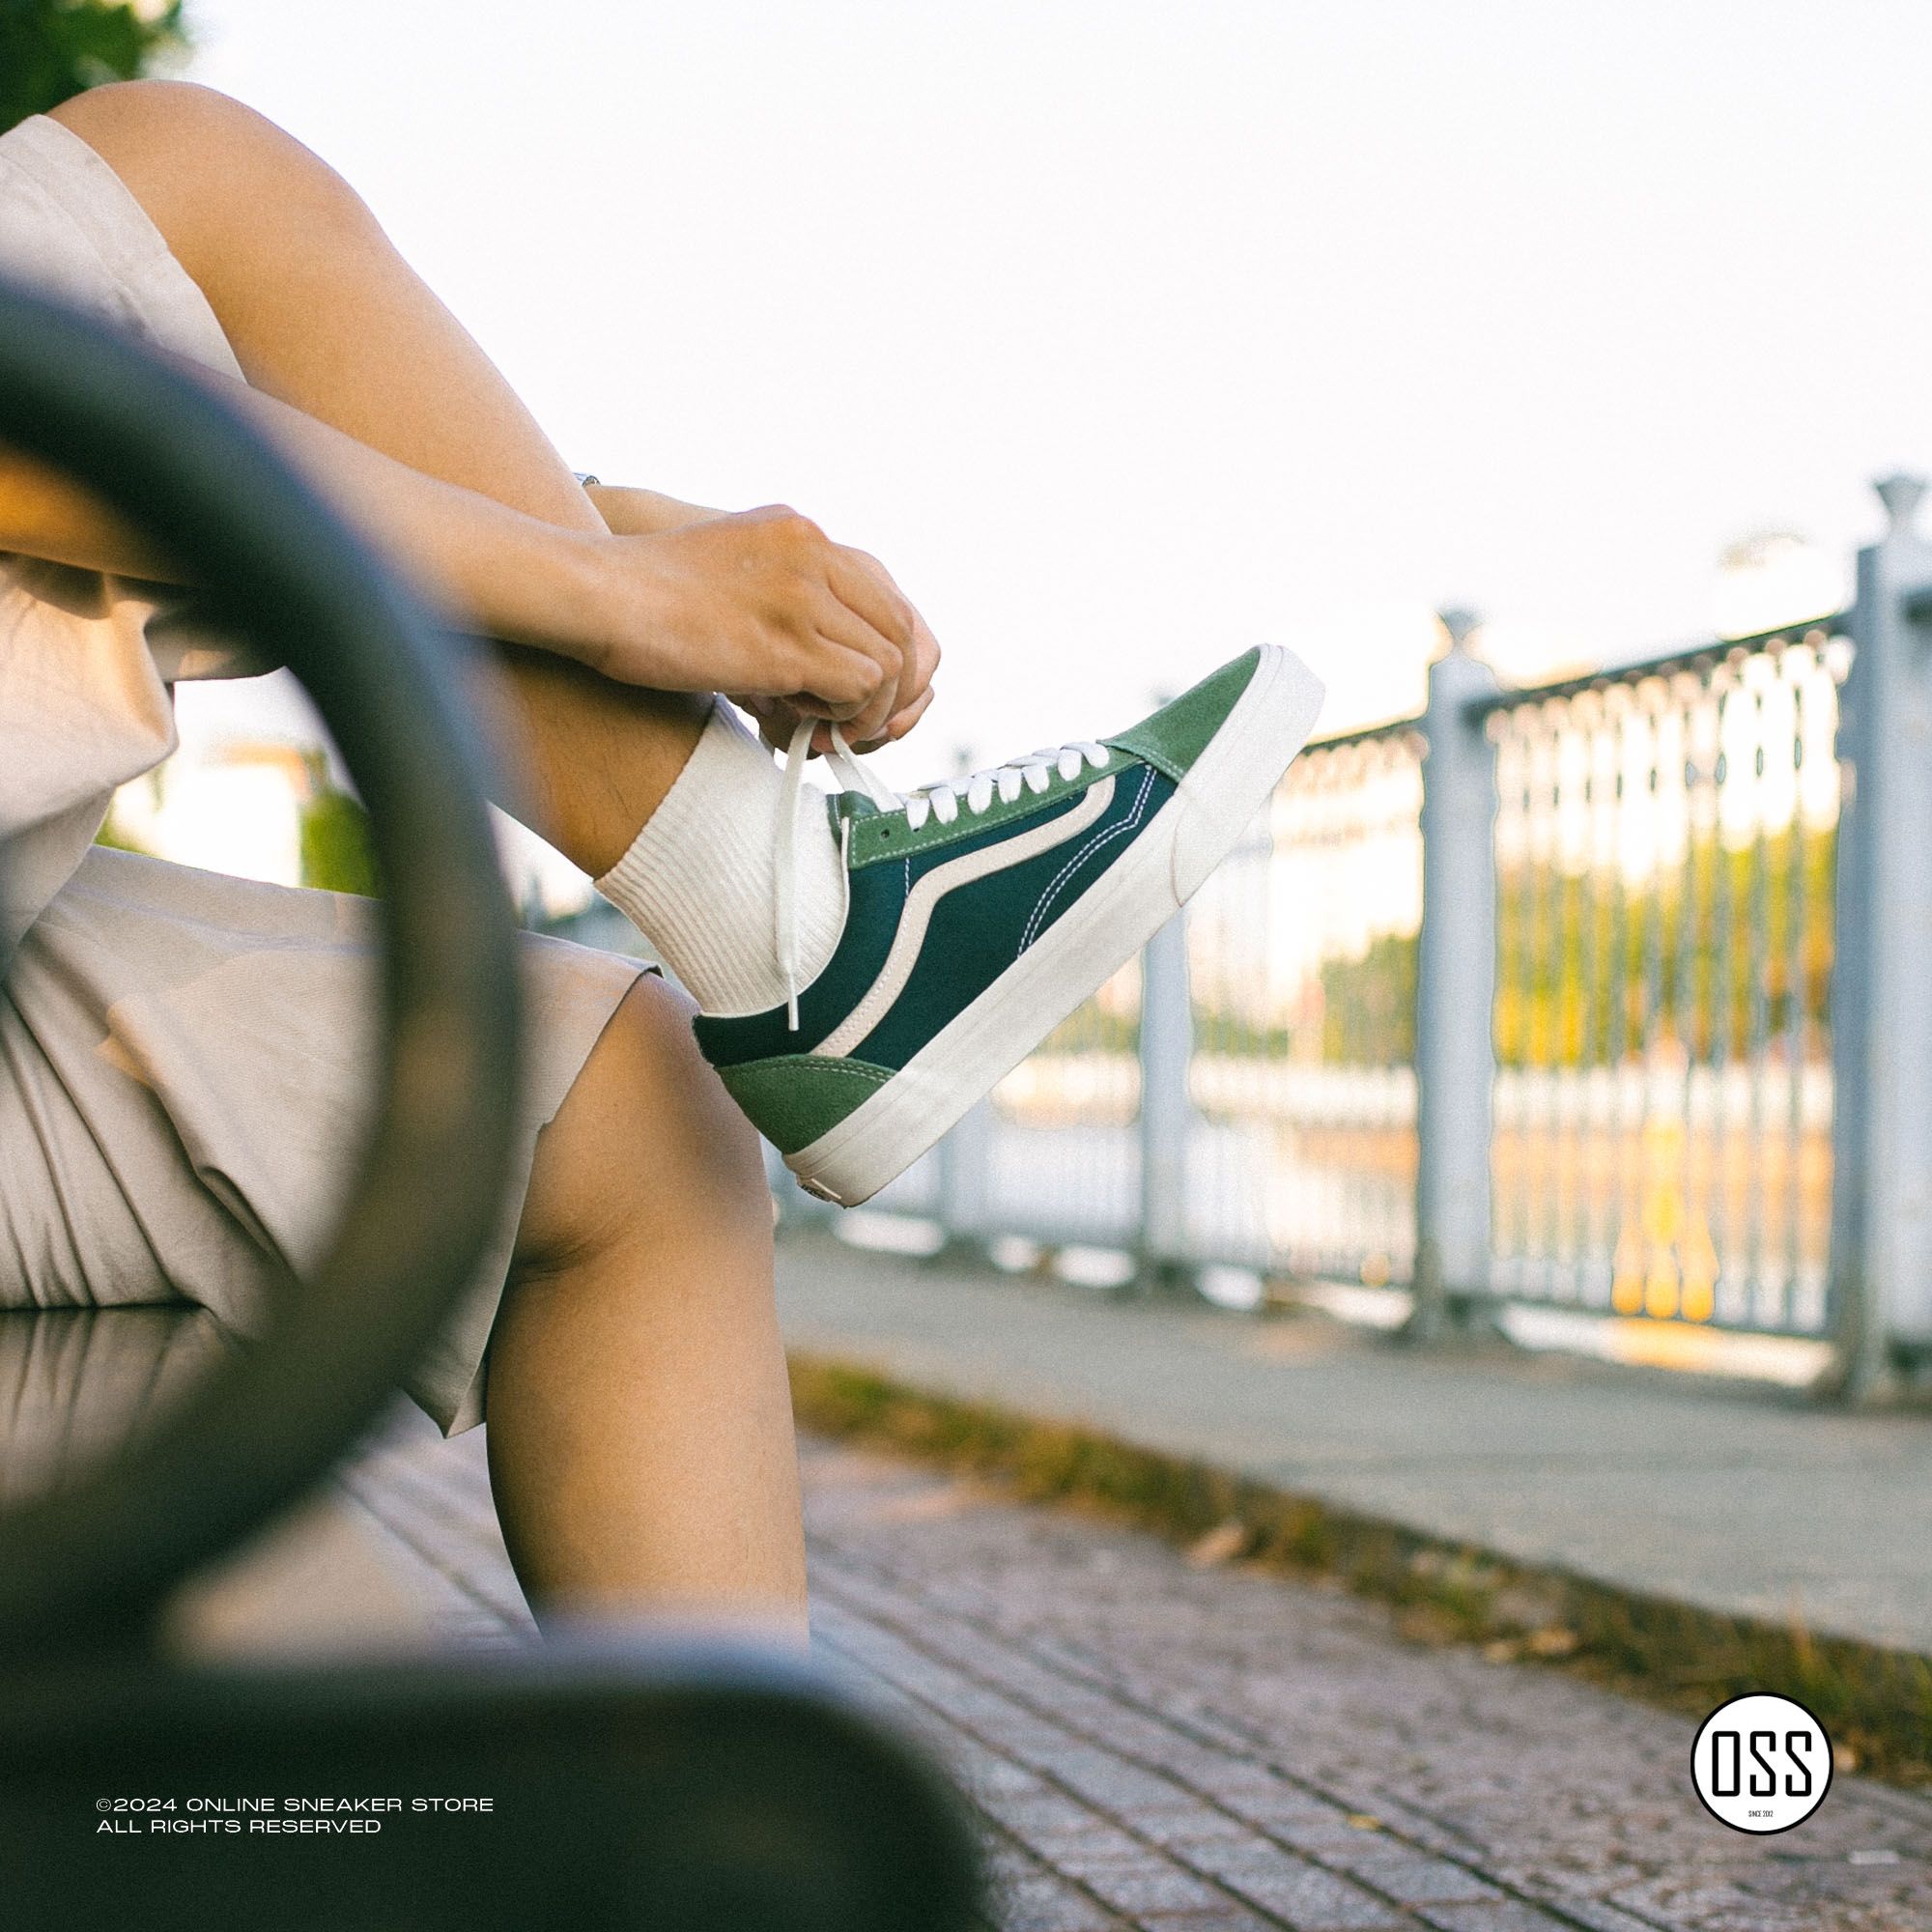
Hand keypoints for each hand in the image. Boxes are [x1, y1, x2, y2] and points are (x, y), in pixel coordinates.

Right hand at [590, 504, 926, 746]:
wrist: (595, 591)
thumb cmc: (644, 594)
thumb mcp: (729, 566)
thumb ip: (780, 592)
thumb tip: (821, 664)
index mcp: (801, 532)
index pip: (888, 594)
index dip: (890, 652)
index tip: (865, 692)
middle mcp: (813, 554)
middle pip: (901, 628)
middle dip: (890, 688)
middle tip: (851, 723)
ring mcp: (802, 597)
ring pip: (887, 661)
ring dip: (865, 709)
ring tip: (820, 730)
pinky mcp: (785, 646)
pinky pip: (859, 687)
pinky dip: (843, 717)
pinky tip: (803, 729)